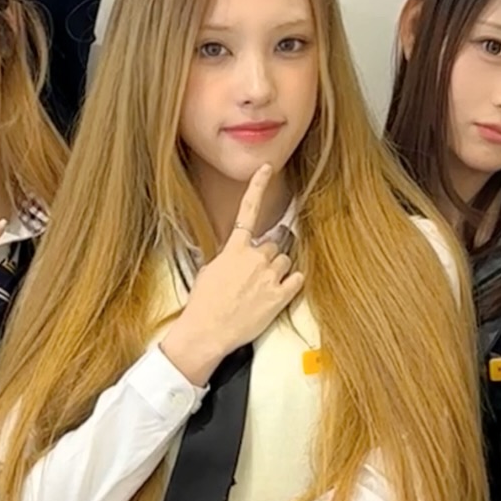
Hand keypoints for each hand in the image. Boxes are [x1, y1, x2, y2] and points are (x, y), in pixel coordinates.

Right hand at [159, 164, 304, 385]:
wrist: (206, 331)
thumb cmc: (203, 304)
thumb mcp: (208, 271)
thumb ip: (226, 257)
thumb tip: (234, 255)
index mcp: (234, 249)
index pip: (248, 210)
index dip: (258, 186)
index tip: (267, 168)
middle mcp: (254, 258)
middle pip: (273, 245)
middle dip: (267, 257)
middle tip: (254, 277)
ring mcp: (269, 276)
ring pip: (285, 260)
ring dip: (278, 270)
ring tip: (262, 289)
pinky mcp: (280, 296)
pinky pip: (297, 279)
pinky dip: (291, 283)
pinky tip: (278, 293)